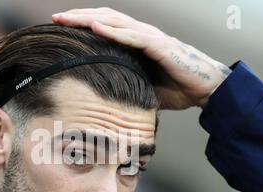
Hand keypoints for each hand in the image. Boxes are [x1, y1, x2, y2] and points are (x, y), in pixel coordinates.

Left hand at [52, 7, 230, 108]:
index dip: (83, 24)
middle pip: (105, 18)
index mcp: (136, 43)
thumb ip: (127, 88)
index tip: (61, 28)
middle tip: (55, 18)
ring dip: (90, 19)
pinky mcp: (161, 46)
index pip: (105, 27)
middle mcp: (142, 35)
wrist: (206, 88)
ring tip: (68, 19)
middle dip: (79, 17)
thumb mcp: (144, 89)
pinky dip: (115, 33)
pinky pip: (134, 37)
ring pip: (116, 22)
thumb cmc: (178, 87)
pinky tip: (96, 28)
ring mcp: (151, 38)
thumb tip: (107, 103)